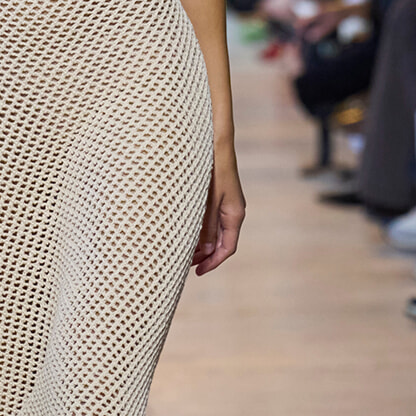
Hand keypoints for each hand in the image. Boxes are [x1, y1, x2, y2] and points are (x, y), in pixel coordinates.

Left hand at [193, 151, 244, 276]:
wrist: (215, 142)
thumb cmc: (212, 169)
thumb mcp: (206, 201)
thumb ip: (205, 226)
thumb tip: (202, 251)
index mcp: (234, 215)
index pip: (227, 248)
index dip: (212, 263)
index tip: (197, 272)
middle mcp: (232, 212)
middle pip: (220, 243)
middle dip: (204, 256)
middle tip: (184, 265)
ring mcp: (225, 204)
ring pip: (214, 232)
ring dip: (200, 244)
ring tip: (181, 251)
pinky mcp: (216, 197)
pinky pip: (210, 220)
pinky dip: (198, 230)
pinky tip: (184, 231)